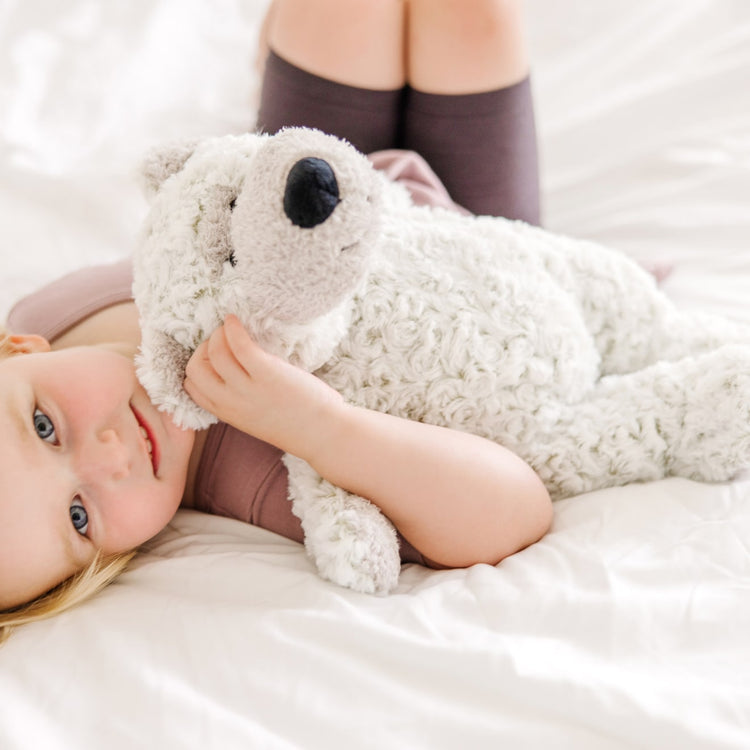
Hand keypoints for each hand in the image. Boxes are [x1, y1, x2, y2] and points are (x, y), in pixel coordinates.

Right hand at [184, 315, 343, 457]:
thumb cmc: (299, 424)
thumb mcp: (257, 418)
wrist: (324, 435)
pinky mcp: (267, 374)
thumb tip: (238, 370)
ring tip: (230, 327)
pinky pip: (239, 344)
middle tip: (221, 340)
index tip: (215, 355)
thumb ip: (242, 400)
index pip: (192, 387)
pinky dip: (233, 328)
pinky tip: (235, 321)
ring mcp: (248, 388)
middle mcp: (231, 402)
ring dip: (219, 334)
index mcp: (228, 413)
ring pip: (215, 352)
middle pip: (195, 368)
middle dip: (203, 348)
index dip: (200, 365)